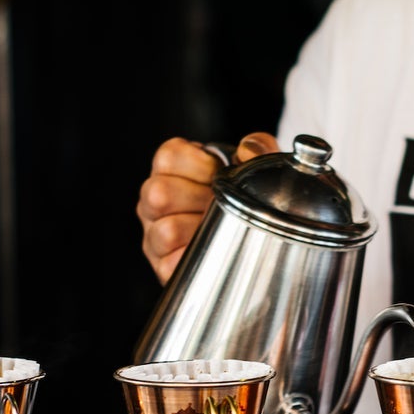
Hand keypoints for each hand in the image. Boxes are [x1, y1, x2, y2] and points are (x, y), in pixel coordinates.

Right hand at [137, 132, 279, 283]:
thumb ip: (259, 146)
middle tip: (219, 204)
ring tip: (219, 228)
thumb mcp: (255, 167)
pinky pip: (173, 264)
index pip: (167, 158)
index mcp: (170, 171)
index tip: (218, 174)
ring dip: (199, 230)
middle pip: (158, 193)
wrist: (257, 245)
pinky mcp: (163, 266)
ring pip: (165, 231)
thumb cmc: (243, 199)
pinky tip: (213, 251)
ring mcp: (154, 235)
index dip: (199, 165)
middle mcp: (154, 201)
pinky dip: (197, 257)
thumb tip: (246, 150)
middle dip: (198, 199)